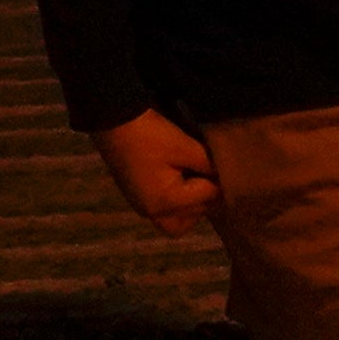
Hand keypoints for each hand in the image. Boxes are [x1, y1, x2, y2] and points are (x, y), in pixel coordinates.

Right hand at [88, 111, 218, 234]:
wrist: (112, 119)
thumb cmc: (149, 133)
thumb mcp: (183, 146)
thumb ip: (208, 165)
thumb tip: (225, 174)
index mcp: (166, 202)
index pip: (207, 198)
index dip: (220, 181)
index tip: (227, 166)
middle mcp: (152, 211)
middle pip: (192, 216)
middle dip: (206, 197)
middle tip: (214, 174)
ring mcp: (141, 205)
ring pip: (176, 220)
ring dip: (190, 205)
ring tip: (198, 179)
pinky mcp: (135, 195)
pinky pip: (162, 208)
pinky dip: (176, 199)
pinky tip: (181, 176)